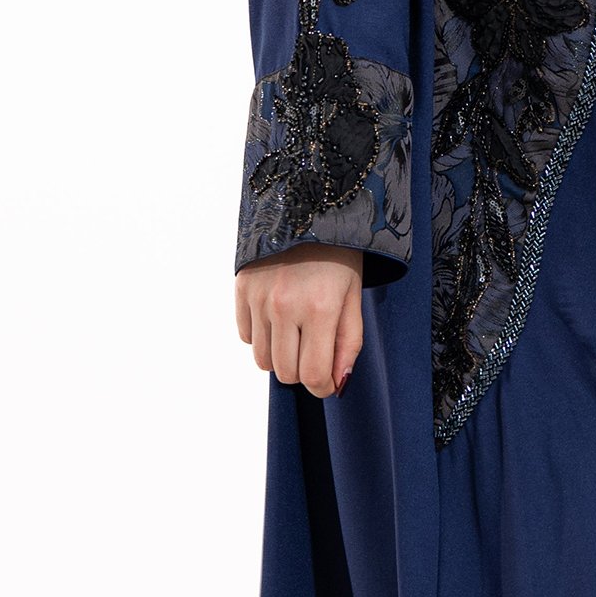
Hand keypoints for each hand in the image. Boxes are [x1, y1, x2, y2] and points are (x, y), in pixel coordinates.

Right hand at [234, 248, 364, 395]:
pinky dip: (261, 336)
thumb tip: (337, 384)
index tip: (327, 382)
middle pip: (285, 373)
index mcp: (319, 309)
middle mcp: (284, 306)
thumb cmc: (339, 257)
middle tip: (314, 351)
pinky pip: (245, 335)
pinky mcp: (242, 289)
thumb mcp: (354, 298)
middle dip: (303, 371)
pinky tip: (277, 316)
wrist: (308, 208)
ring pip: (262, 359)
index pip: (313, 375)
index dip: (323, 387)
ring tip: (296, 331)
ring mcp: (259, 298)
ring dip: (280, 355)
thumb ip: (348, 344)